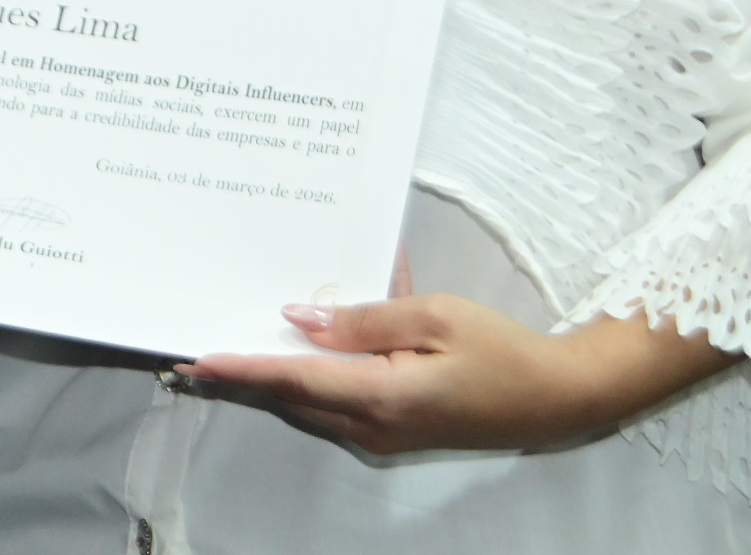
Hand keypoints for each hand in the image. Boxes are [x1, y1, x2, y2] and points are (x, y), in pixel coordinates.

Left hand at [175, 294, 735, 455]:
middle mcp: (371, 425)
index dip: (241, 370)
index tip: (195, 360)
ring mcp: (382, 433)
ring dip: (271, 381)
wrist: (556, 397)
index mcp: (379, 397)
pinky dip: (308, 381)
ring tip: (226, 353)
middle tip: (193, 354)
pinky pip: (335, 403)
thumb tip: (300, 320)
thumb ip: (364, 319)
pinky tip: (294, 352)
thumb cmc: (499, 350)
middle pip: (291, 399)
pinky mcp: (394, 428)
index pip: (293, 381)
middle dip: (243, 378)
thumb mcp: (433, 317)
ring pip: (309, 404)